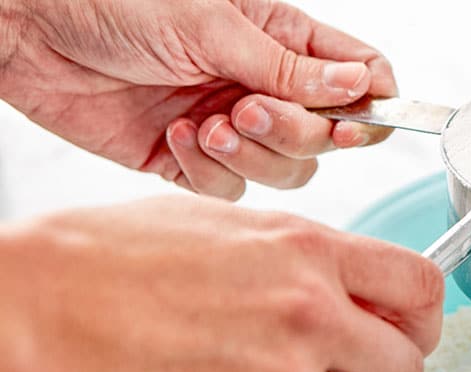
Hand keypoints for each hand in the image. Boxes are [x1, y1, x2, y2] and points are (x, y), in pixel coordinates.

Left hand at [0, 0, 396, 199]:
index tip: (355, 123)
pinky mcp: (193, 160)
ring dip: (252, 154)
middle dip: (293, 132)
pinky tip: (176, 136)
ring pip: (286, 171)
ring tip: (209, 123)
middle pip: (326, 136)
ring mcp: (232, 125)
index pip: (360, 77)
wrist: (28, 31)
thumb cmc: (112, 0)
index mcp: (282, 38)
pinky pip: (231, 189)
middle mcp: (264, 84)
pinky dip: (209, 171)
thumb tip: (359, 88)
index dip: (371, 106)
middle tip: (248, 109)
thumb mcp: (214, 24)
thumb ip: (290, 69)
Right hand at [0, 197, 442, 371]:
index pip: (419, 287)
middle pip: (404, 371)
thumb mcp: (212, 229)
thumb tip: (328, 283)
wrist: (23, 321)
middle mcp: (305, 315)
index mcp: (304, 253)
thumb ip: (288, 259)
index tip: (405, 337)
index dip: (422, 322)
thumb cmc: (91, 269)